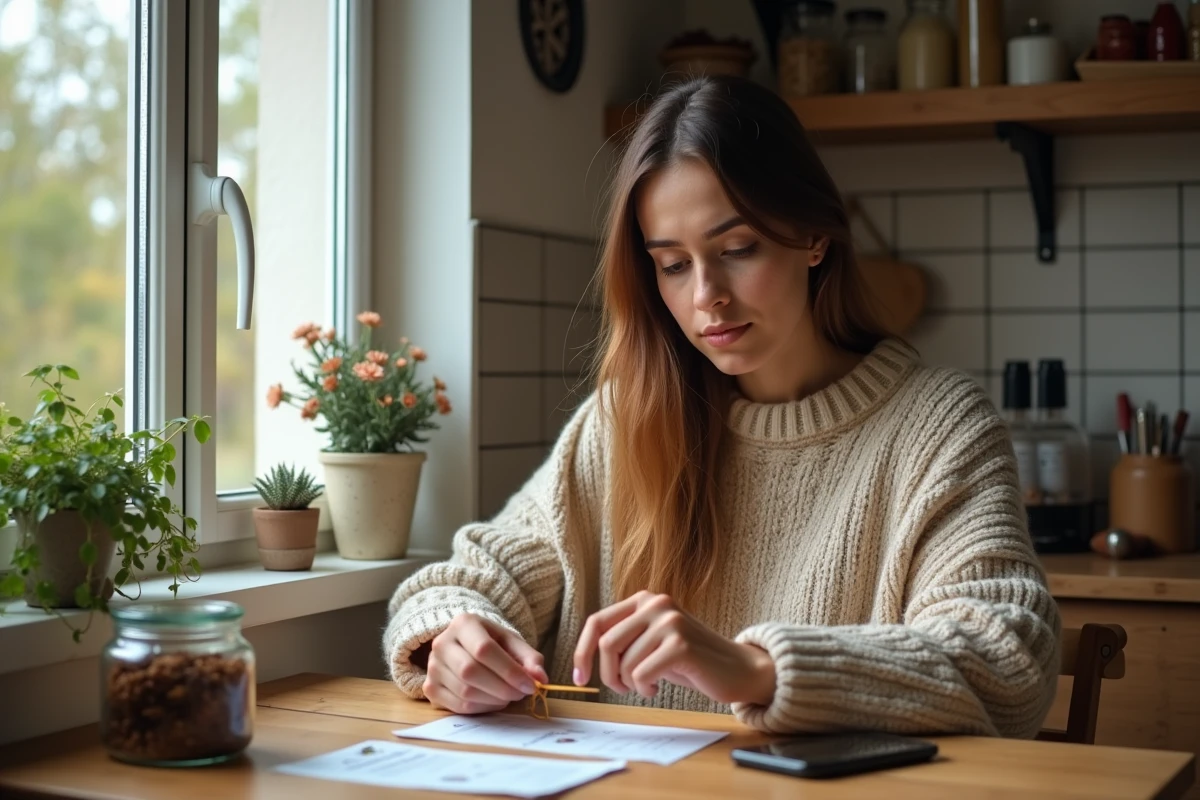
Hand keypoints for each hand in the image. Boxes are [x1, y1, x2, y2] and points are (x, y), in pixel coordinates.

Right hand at [423, 613, 547, 714]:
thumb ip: (530, 658)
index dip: (509, 671)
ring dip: (494, 700)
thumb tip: (540, 679)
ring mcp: (432, 667)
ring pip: (465, 692)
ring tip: (509, 695)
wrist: (466, 646)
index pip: (484, 650)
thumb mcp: (513, 643)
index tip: (530, 685)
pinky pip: (458, 706)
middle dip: (502, 687)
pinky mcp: (430, 688)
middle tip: (521, 693)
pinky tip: (493, 701)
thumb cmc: (493, 643)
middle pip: (470, 672)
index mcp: (463, 623)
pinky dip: (481, 708)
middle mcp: (442, 643)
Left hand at [572, 591, 775, 706]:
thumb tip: (584, 656)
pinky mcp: (681, 644)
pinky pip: (641, 675)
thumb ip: (625, 639)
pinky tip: (659, 687)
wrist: (739, 669)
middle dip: (607, 674)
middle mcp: (656, 604)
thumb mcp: (653, 642)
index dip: (582, 651)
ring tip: (648, 685)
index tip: (579, 677)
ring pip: (623, 663)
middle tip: (622, 688)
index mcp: (645, 600)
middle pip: (606, 644)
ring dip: (629, 685)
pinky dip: (644, 688)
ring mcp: (670, 622)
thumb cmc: (691, 661)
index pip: (597, 622)